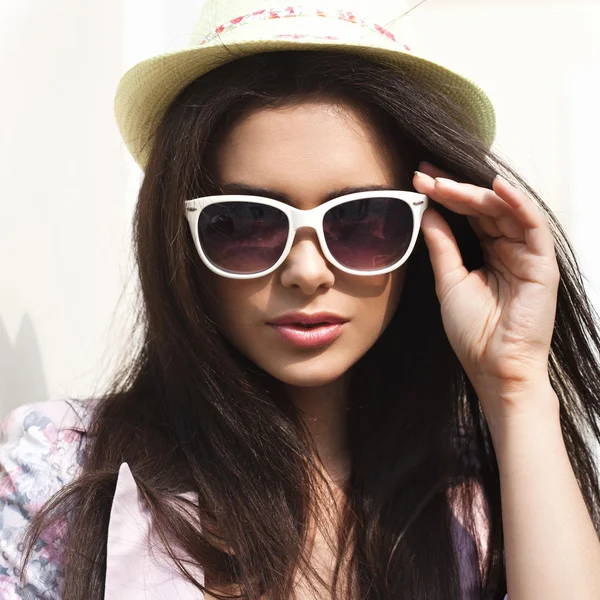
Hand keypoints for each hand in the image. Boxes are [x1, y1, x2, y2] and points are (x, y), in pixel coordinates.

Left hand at [412, 162, 560, 420]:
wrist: (493, 367)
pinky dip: (518, 204)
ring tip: (444, 181)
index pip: (468, 215)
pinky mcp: (542, 264)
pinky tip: (495, 187)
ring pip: (504, 211)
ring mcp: (526, 254)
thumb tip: (427, 212)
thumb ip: (442, 246)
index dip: (445, 196)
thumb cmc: (473, 332)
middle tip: (424, 174)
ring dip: (475, 193)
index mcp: (488, 253)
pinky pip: (533, 226)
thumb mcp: (449, 281)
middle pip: (483, 208)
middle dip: (453, 188)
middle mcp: (508, 249)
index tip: (418, 180)